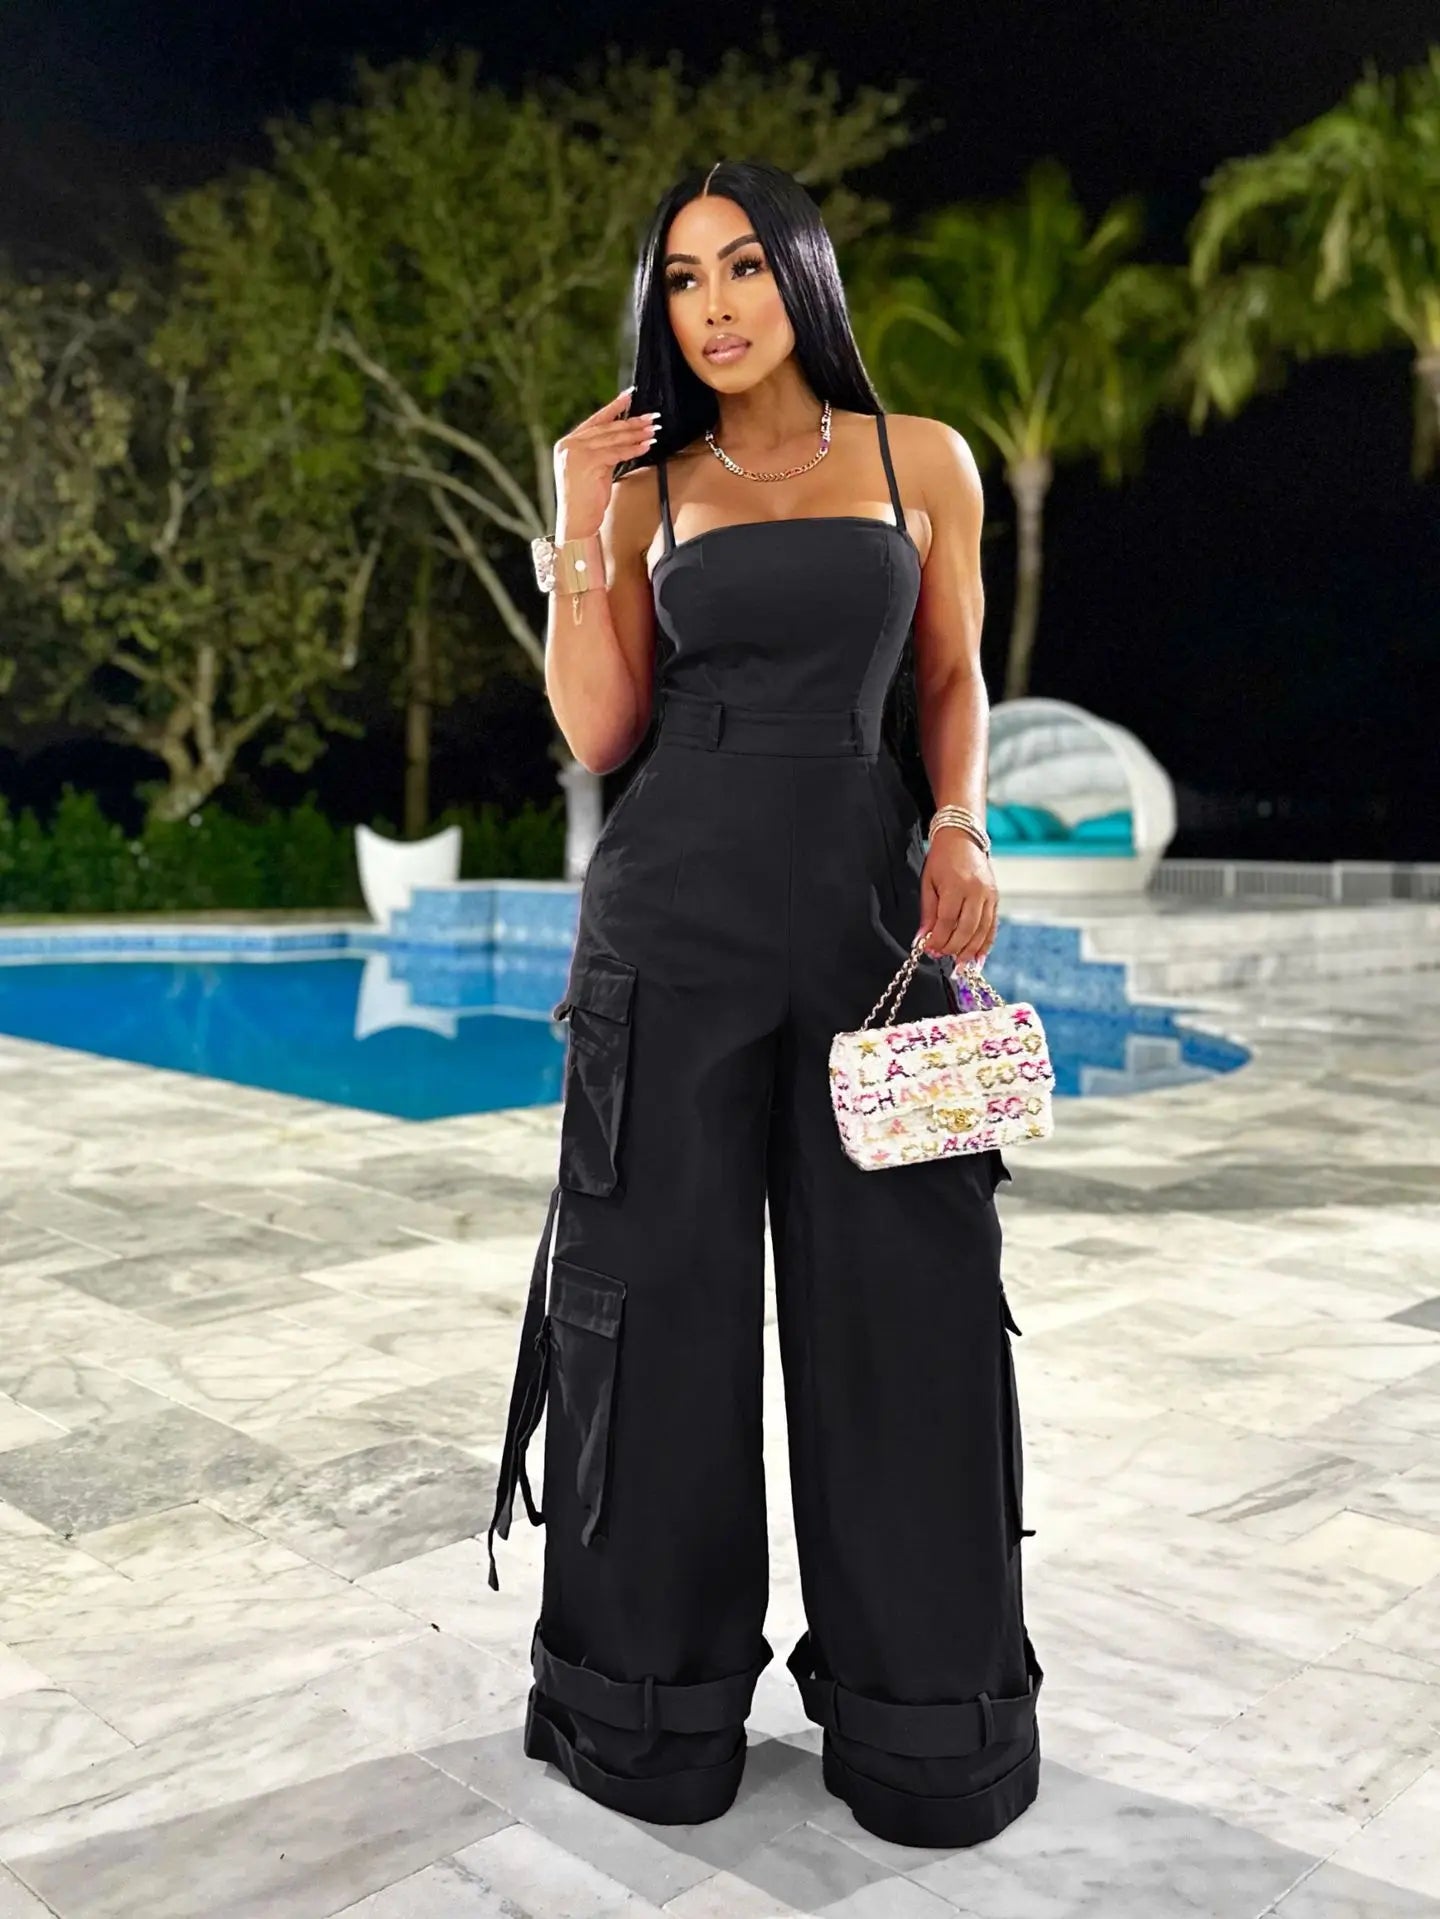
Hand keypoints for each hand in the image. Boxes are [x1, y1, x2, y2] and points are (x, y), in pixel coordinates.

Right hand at [554, 386, 660, 539]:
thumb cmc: (585, 502)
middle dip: (632, 422)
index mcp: (567, 444)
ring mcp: (577, 452)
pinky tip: (646, 445)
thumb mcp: (591, 471)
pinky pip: (616, 452)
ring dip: (636, 433)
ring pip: (613, 438)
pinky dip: (633, 448)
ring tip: (654, 429)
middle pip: (607, 428)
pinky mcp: (588, 462)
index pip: (595, 421)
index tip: (630, 396)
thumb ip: (601, 453)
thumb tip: (624, 439)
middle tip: (652, 417)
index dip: (614, 407)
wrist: (575, 524)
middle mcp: (569, 445)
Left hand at [915, 829, 997, 966]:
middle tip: (941, 956)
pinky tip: (977, 959)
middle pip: (966, 929)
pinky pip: (992, 927)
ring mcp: (989, 895)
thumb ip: (927, 913)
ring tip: (958, 964)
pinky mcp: (996, 898)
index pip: (947, 920)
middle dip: (952, 947)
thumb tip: (921, 940)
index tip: (929, 949)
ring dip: (969, 951)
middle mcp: (976, 891)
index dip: (938, 939)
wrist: (963, 839)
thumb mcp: (928, 883)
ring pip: (981, 931)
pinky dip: (985, 945)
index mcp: (956, 885)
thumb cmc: (941, 860)